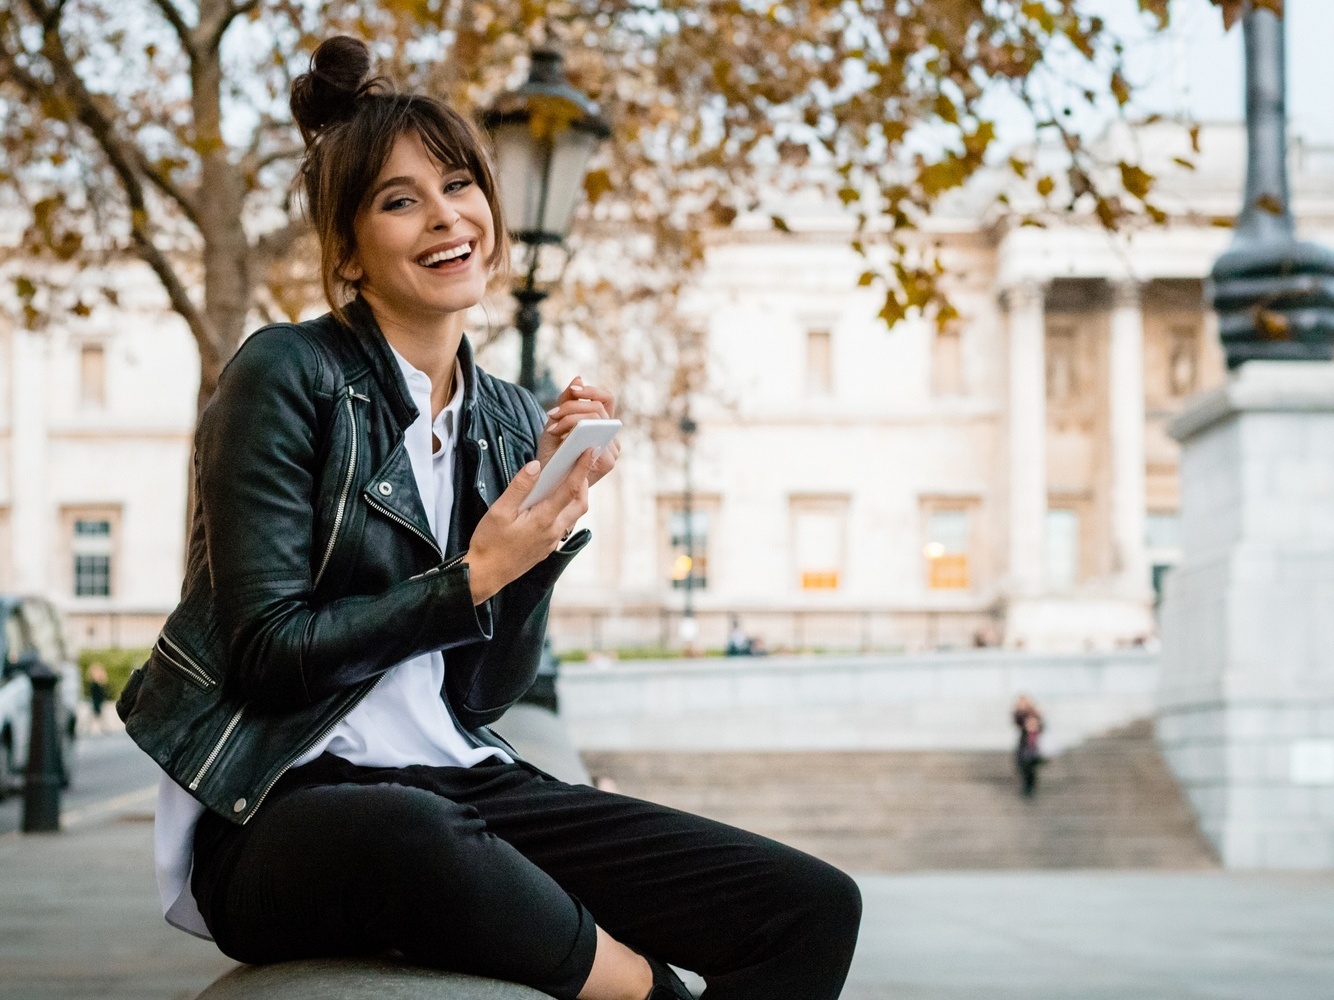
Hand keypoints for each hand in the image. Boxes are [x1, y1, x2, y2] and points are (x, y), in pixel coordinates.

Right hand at [464, 450, 593, 603]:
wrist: (486, 574)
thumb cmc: (489, 543)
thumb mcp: (499, 511)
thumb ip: (519, 487)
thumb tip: (535, 466)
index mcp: (543, 519)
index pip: (570, 489)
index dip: (581, 468)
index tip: (589, 451)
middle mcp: (553, 531)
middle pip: (580, 503)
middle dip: (583, 482)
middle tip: (578, 464)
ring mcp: (552, 541)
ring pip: (574, 515)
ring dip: (575, 496)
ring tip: (566, 479)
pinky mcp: (547, 546)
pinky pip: (564, 524)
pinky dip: (565, 508)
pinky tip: (552, 501)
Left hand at [538, 377, 620, 487]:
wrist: (546, 484)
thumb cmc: (552, 454)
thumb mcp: (556, 422)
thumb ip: (566, 401)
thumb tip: (578, 377)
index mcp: (603, 426)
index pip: (607, 399)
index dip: (592, 390)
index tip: (573, 390)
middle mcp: (612, 437)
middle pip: (598, 408)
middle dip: (572, 407)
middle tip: (551, 414)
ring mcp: (612, 450)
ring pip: (597, 419)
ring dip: (570, 417)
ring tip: (551, 425)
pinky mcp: (608, 463)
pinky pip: (595, 438)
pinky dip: (573, 430)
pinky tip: (555, 434)